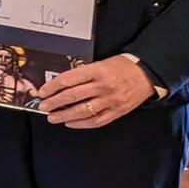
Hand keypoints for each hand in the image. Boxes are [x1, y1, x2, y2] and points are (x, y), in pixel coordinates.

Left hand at [38, 55, 156, 128]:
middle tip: (43, 106)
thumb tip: (61, 84)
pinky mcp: (117, 111)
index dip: (52, 87)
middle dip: (54, 102)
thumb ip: (82, 73)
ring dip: (64, 115)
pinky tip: (70, 123)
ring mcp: (110, 100)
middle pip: (72, 96)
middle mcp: (102, 86)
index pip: (68, 80)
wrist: (146, 74)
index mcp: (96, 71)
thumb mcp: (100, 63)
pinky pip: (96, 120)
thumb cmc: (121, 67)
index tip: (42, 92)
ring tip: (52, 117)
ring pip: (82, 111)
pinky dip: (81, 124)